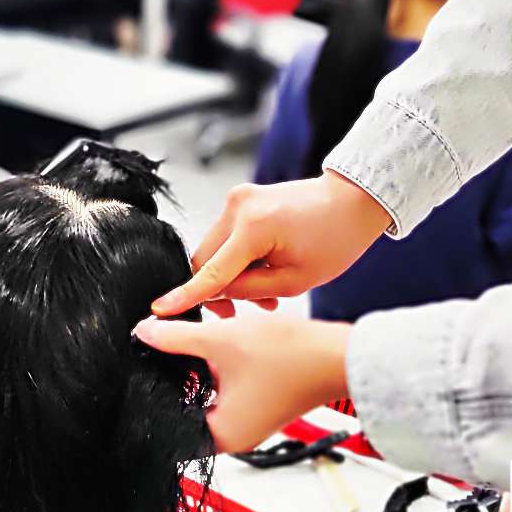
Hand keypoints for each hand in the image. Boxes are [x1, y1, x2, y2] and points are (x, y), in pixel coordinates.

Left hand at [133, 313, 351, 452]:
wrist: (340, 354)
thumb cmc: (291, 356)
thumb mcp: (221, 340)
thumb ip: (176, 337)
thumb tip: (143, 332)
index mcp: (220, 435)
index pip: (167, 422)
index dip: (154, 392)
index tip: (145, 367)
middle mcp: (233, 438)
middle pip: (185, 409)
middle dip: (175, 378)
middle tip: (162, 351)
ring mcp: (247, 424)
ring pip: (205, 397)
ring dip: (197, 372)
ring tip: (193, 347)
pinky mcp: (259, 408)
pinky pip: (225, 393)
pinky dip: (217, 373)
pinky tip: (217, 350)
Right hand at [152, 171, 392, 316]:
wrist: (352, 200)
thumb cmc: (335, 239)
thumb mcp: (295, 280)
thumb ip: (249, 291)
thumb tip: (215, 296)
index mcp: (255, 227)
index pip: (211, 271)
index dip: (186, 296)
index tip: (159, 310)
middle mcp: (238, 206)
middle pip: (204, 260)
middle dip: (217, 290)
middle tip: (241, 312)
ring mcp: (236, 199)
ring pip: (212, 251)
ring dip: (228, 276)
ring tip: (263, 295)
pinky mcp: (240, 200)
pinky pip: (224, 239)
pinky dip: (236, 259)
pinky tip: (261, 272)